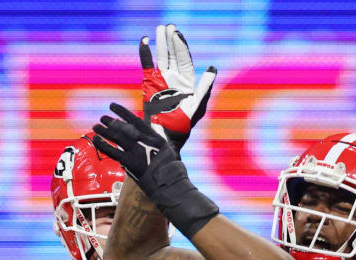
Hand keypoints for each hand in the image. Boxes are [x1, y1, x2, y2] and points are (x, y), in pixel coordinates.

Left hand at [92, 103, 177, 182]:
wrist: (169, 182)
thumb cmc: (168, 168)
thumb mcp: (165, 149)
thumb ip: (153, 141)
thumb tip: (143, 135)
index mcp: (153, 136)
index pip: (135, 120)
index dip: (122, 112)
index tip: (112, 106)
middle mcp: (144, 141)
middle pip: (124, 127)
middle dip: (112, 122)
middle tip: (102, 118)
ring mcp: (136, 151)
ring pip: (117, 137)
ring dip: (105, 131)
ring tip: (96, 127)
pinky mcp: (130, 162)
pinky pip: (113, 152)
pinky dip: (103, 145)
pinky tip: (96, 140)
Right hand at [140, 24, 216, 150]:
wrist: (165, 137)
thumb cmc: (183, 125)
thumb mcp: (197, 106)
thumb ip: (204, 87)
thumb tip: (212, 69)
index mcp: (187, 82)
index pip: (184, 59)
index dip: (181, 46)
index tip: (177, 34)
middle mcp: (174, 78)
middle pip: (172, 55)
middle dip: (170, 41)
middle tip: (167, 27)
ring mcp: (161, 81)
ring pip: (160, 58)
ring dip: (160, 44)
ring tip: (158, 30)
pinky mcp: (148, 84)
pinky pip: (146, 66)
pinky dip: (145, 54)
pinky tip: (144, 41)